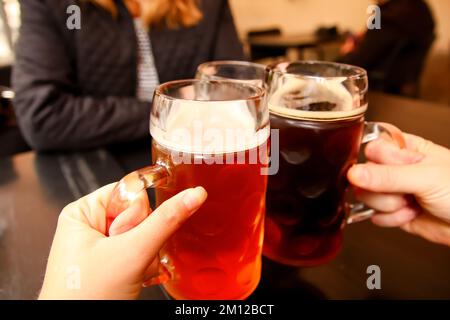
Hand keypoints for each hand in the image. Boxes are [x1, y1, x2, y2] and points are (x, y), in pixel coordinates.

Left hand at [39, 184, 206, 298]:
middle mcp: (91, 226)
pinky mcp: (112, 262)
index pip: (128, 192)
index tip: (133, 233)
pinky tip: (133, 276)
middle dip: (141, 238)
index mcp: (83, 211)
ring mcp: (101, 246)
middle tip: (126, 257)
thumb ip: (165, 221)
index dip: (138, 213)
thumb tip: (192, 195)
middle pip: (138, 215)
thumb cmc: (84, 297)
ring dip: (144, 254)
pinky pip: (139, 251)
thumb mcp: (131, 252)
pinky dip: (142, 264)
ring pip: (142, 235)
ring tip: (126, 271)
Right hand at [348, 128, 449, 246]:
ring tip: (411, 202)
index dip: (376, 160)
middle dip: (383, 188)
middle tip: (405, 189)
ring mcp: (392, 190)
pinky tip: (410, 214)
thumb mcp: (425, 177)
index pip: (372, 147)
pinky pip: (374, 215)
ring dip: (388, 205)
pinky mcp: (391, 211)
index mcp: (405, 148)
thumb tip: (354, 173)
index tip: (390, 168)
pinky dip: (392, 219)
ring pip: (365, 196)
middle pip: (363, 174)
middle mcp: (394, 168)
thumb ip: (388, 175)